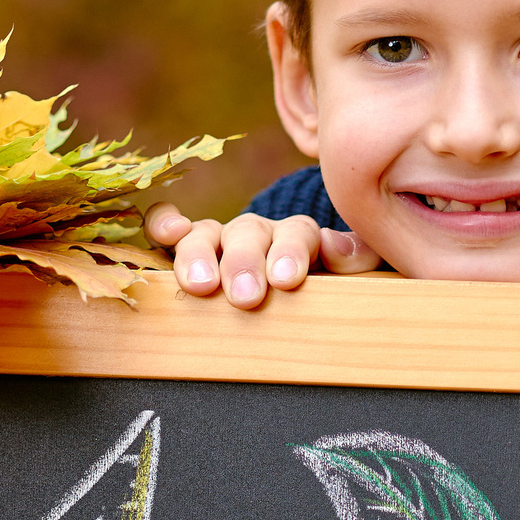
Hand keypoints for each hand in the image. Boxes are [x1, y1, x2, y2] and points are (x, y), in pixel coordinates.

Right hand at [143, 203, 381, 307]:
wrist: (289, 292)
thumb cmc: (318, 287)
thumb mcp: (350, 275)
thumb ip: (355, 258)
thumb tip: (334, 247)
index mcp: (296, 237)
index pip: (296, 233)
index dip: (289, 253)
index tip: (286, 280)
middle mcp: (256, 233)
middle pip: (247, 234)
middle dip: (245, 263)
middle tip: (246, 296)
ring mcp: (218, 239)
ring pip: (205, 233)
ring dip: (199, 254)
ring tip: (200, 285)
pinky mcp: (185, 250)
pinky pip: (167, 227)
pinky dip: (164, 223)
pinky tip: (167, 234)